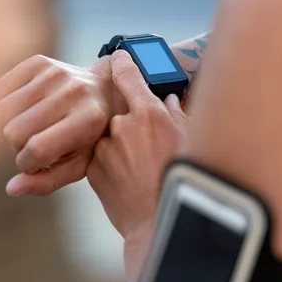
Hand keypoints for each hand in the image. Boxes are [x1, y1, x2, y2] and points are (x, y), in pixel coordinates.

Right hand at [0, 55, 124, 195]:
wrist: (105, 90)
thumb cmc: (91, 136)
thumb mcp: (80, 165)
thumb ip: (47, 181)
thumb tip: (10, 188)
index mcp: (88, 119)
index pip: (36, 149)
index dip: (27, 164)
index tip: (33, 164)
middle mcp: (73, 92)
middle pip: (14, 131)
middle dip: (17, 146)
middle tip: (33, 144)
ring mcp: (55, 73)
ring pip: (0, 111)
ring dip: (9, 126)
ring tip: (29, 128)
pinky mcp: (39, 62)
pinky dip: (2, 106)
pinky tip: (21, 112)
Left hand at [87, 50, 187, 237]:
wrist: (156, 224)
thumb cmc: (181, 184)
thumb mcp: (189, 143)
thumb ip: (176, 115)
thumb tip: (168, 101)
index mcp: (149, 114)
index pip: (128, 74)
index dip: (122, 63)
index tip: (119, 58)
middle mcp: (122, 125)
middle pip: (122, 111)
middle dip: (133, 124)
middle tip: (149, 146)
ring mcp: (104, 147)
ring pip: (110, 136)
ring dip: (122, 145)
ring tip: (142, 170)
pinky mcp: (92, 168)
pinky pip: (102, 156)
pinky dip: (112, 162)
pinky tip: (130, 179)